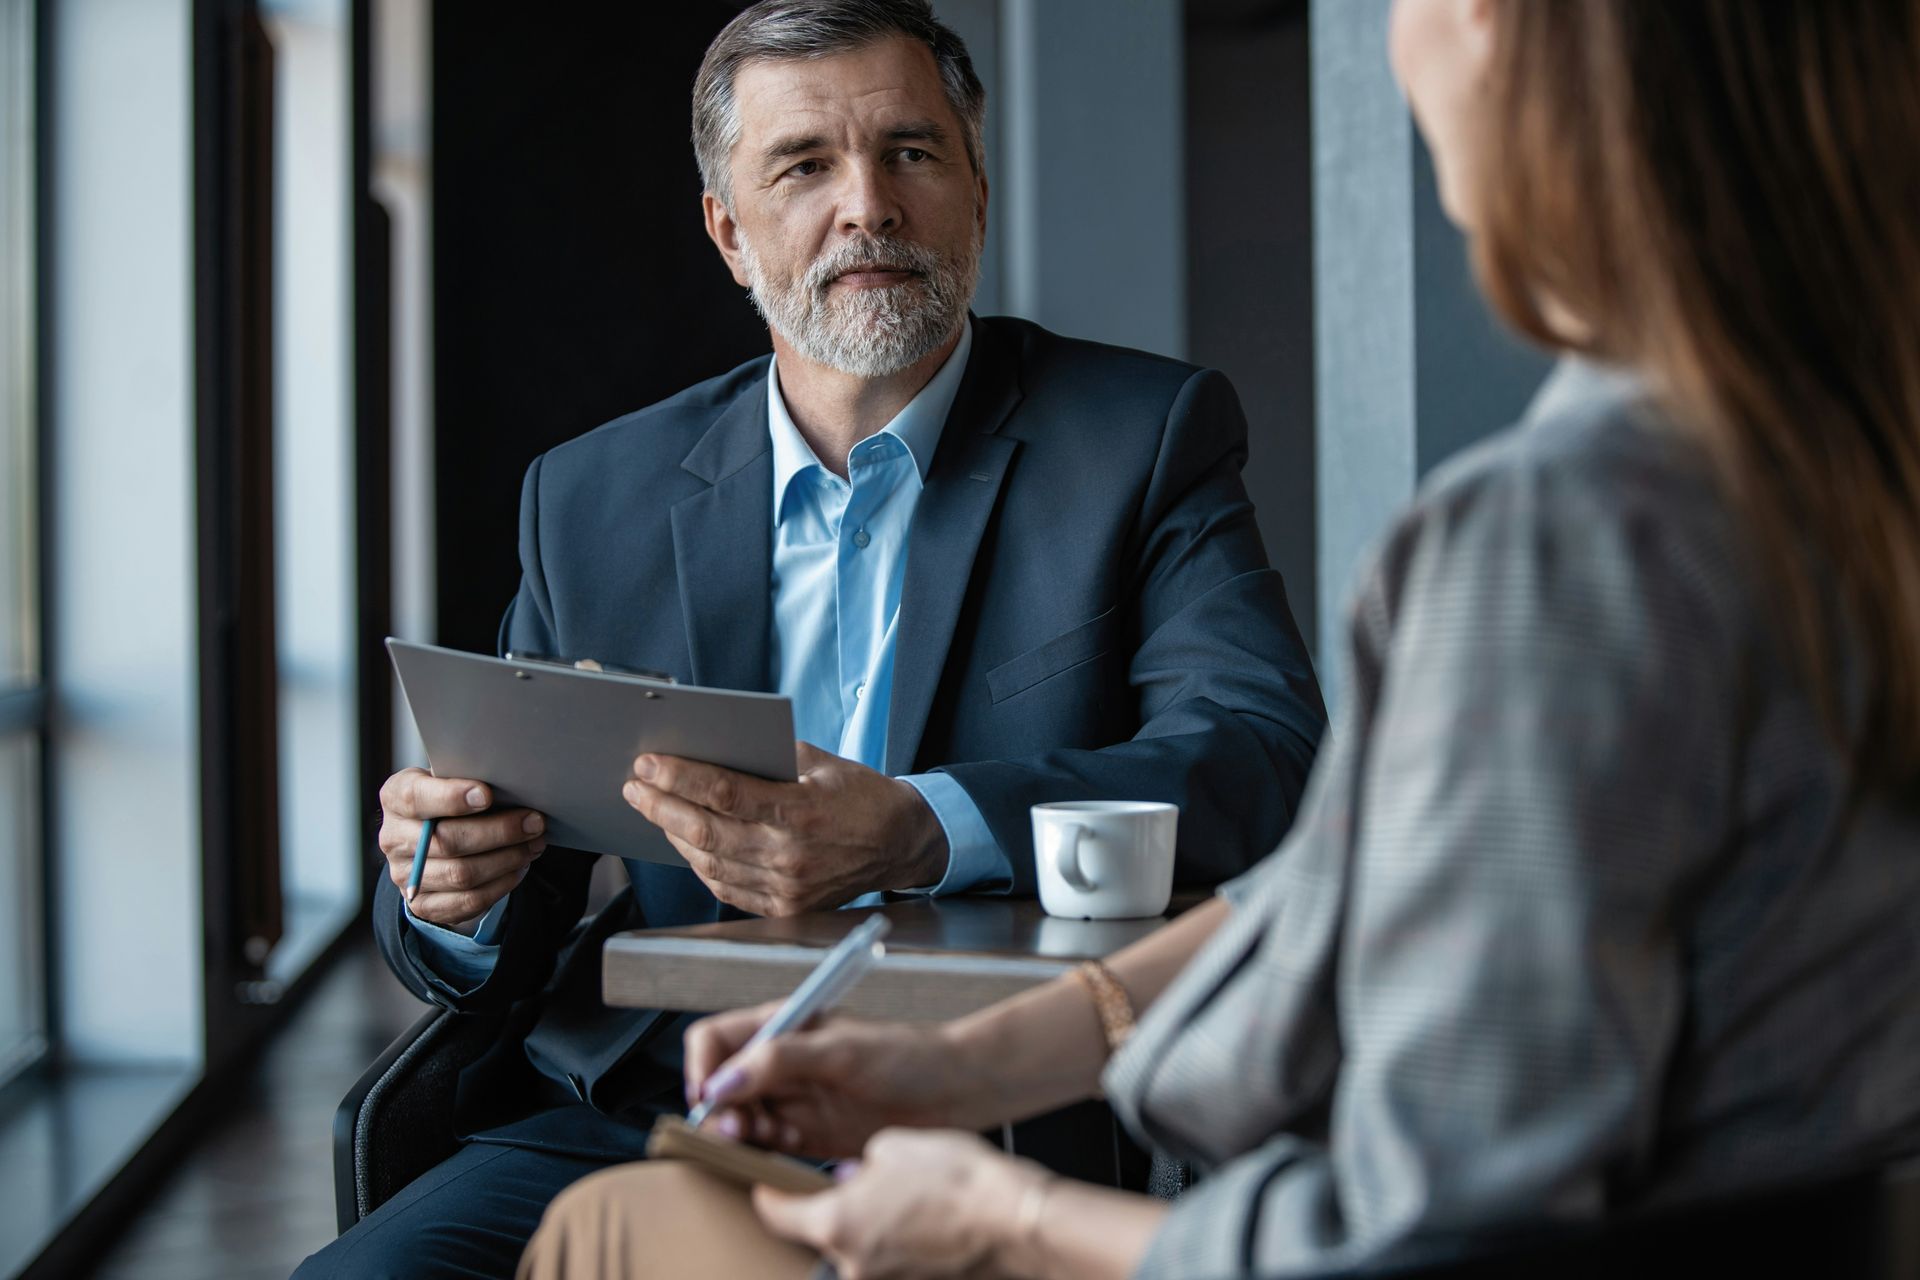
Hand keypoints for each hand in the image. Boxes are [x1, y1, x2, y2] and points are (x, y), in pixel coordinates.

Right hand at [377, 766, 546, 928]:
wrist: (432, 839)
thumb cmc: (451, 799)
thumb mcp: (451, 779)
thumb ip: (468, 778)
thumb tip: (511, 780)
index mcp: (396, 798)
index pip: (415, 798)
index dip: (451, 798)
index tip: (487, 795)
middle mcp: (394, 838)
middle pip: (447, 841)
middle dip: (499, 832)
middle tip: (534, 822)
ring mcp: (406, 875)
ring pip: (461, 874)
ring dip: (506, 860)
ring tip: (534, 844)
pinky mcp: (423, 904)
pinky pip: (468, 901)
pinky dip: (501, 884)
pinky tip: (519, 867)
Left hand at [621, 741, 947, 916]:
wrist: (900, 844)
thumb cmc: (861, 797)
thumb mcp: (822, 762)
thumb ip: (770, 757)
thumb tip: (713, 748)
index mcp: (801, 811)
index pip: (724, 794)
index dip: (678, 778)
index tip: (648, 763)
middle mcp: (789, 855)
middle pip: (705, 832)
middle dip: (660, 805)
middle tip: (634, 785)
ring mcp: (785, 889)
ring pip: (707, 862)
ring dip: (673, 833)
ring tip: (653, 808)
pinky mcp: (782, 908)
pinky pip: (724, 886)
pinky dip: (698, 862)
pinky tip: (684, 839)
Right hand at [684, 1004, 998, 1158]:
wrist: (952, 1091)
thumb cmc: (907, 1056)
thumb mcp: (842, 1051)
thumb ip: (781, 1060)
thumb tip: (723, 1082)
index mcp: (781, 1024)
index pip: (713, 1040)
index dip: (703, 1069)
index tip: (711, 1100)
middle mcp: (778, 1060)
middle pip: (718, 1085)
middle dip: (722, 1110)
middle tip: (744, 1130)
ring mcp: (790, 1097)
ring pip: (737, 1118)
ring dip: (745, 1133)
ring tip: (778, 1137)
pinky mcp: (804, 1132)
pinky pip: (765, 1144)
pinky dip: (768, 1150)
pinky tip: (797, 1146)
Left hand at [754, 1130, 1041, 1279]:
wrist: (1011, 1217)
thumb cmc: (955, 1178)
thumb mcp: (892, 1147)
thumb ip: (857, 1165)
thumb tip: (854, 1178)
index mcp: (833, 1222)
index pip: (776, 1214)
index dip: (768, 1192)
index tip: (766, 1181)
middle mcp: (850, 1262)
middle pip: (817, 1234)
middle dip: (826, 1207)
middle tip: (849, 1180)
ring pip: (855, 1248)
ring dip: (864, 1225)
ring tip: (898, 1195)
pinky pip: (887, 1260)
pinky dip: (893, 1240)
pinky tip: (920, 1216)